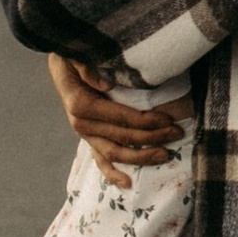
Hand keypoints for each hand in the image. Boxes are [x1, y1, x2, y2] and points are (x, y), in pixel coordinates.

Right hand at [49, 52, 186, 181]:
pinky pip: (99, 159)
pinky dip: (112, 173)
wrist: (60, 62)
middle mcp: (81, 123)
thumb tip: (106, 86)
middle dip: (152, 137)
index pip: (120, 117)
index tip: (168, 120)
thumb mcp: (75, 53)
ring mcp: (85, 134)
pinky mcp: (88, 137)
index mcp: (81, 104)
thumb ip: (87, 66)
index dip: (146, 121)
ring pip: (114, 153)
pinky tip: (128, 184)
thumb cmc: (72, 54)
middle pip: (122, 137)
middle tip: (177, 132)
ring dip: (141, 157)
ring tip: (165, 155)